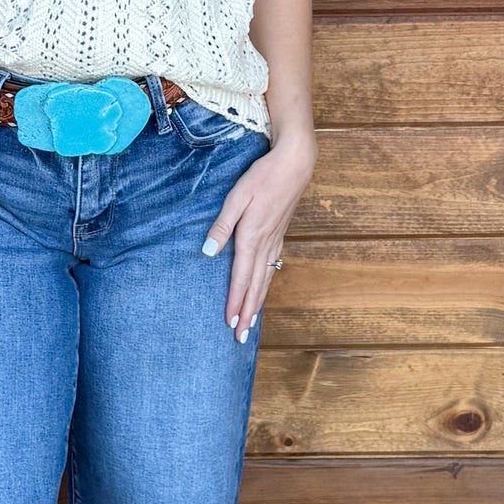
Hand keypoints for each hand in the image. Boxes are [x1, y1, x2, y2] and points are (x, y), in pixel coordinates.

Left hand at [201, 134, 316, 340]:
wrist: (294, 165)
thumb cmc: (262, 177)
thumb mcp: (236, 197)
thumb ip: (222, 225)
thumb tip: (209, 252)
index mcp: (251, 238)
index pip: (240, 278)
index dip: (234, 303)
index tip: (229, 324)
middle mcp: (265, 245)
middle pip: (255, 287)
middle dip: (247, 314)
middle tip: (240, 338)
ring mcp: (275, 241)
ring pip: (265, 280)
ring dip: (257, 304)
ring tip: (251, 324)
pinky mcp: (279, 235)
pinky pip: (272, 268)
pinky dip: (266, 286)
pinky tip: (262, 291)